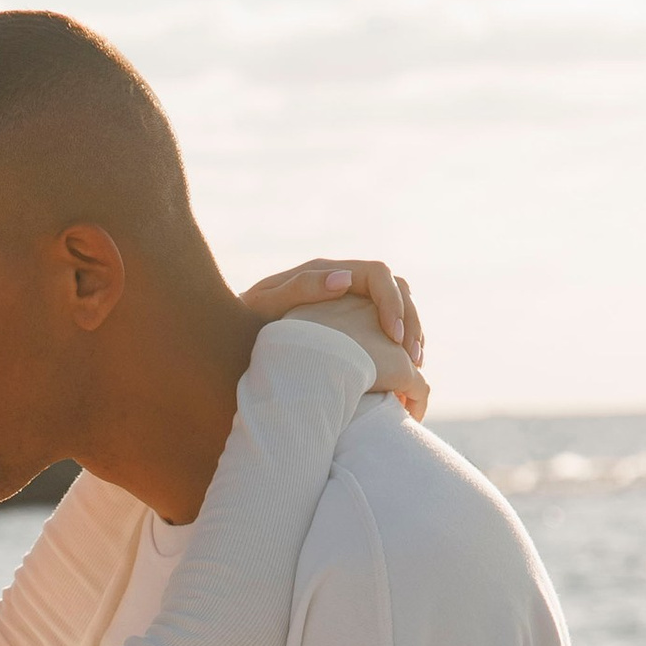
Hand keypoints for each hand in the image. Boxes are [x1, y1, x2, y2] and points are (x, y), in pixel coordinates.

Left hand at [242, 255, 420, 356]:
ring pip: (399, 308)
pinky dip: (399, 348)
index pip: (379, 275)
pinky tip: (400, 373)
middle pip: (398, 290)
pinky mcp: (350, 325)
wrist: (231, 336)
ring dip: (412, 335)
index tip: (395, 339)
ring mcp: (349, 303)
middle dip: (411, 322)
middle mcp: (343, 282)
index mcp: (328, 272)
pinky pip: (386, 329)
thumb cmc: (245, 322)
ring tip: (414, 368)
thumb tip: (344, 279)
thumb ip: (302, 288)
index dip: (394, 303)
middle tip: (414, 359)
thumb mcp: (265, 306)